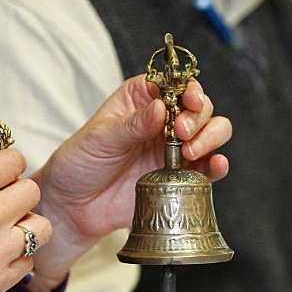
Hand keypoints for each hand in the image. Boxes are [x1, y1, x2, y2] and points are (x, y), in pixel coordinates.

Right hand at [0, 148, 49, 291]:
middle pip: (32, 191)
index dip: (8, 168)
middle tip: (4, 207)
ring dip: (26, 228)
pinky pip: (28, 262)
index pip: (14, 160)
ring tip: (7, 234)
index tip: (2, 177)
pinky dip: (17, 260)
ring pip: (41, 228)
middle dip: (19, 196)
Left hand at [28, 74, 230, 290]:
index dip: (188, 89)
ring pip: (213, 133)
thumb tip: (161, 107)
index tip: (188, 101)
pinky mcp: (181, 177)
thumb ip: (133, 124)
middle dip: (198, 117)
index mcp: (142, 99)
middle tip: (181, 132)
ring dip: (210, 138)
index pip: (176, 84)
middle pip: (200, 108)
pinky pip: (208, 168)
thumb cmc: (81, 163)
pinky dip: (217, 165)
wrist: (74, 206)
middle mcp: (164, 121)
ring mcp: (175, 149)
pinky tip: (216, 165)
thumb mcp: (101, 137)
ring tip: (190, 151)